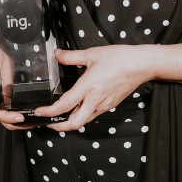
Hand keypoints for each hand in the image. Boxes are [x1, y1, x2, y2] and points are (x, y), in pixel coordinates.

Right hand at [0, 13, 35, 129]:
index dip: (6, 117)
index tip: (19, 117)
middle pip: (3, 118)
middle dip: (17, 124)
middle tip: (33, 122)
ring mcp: (1, 96)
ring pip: (10, 114)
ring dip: (22, 121)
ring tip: (37, 119)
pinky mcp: (8, 93)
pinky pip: (15, 107)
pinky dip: (24, 112)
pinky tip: (35, 110)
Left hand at [33, 45, 153, 131]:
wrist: (142, 65)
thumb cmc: (120, 59)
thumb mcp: (92, 54)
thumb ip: (71, 56)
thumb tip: (57, 54)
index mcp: (88, 87)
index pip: (64, 106)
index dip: (49, 112)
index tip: (39, 112)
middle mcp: (95, 100)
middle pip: (74, 124)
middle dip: (58, 126)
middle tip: (48, 122)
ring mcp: (104, 105)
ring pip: (84, 121)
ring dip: (70, 122)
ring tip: (59, 117)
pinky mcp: (110, 105)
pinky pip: (93, 115)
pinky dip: (82, 116)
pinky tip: (77, 109)